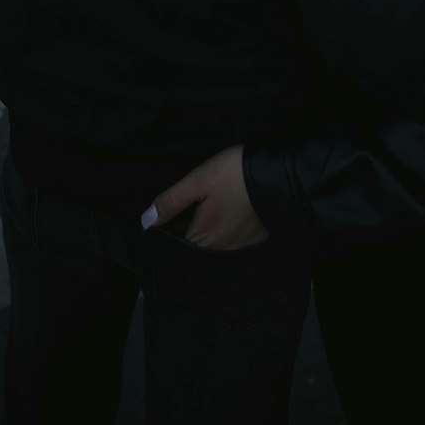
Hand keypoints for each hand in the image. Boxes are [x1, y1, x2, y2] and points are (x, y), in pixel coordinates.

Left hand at [141, 144, 269, 250]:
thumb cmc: (236, 175)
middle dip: (187, 236)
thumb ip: (171, 202)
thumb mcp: (198, 180)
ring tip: (208, 213)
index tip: (169, 219)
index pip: (174, 247)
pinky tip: (226, 217)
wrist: (278, 176)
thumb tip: (146, 222)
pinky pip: (230, 245)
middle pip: (194, 250)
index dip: (168, 234)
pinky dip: (224, 235)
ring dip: (206, 236)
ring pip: (212, 249)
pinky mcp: (252, 241)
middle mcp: (219, 250)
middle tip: (191, 212)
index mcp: (201, 236)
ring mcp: (238, 248)